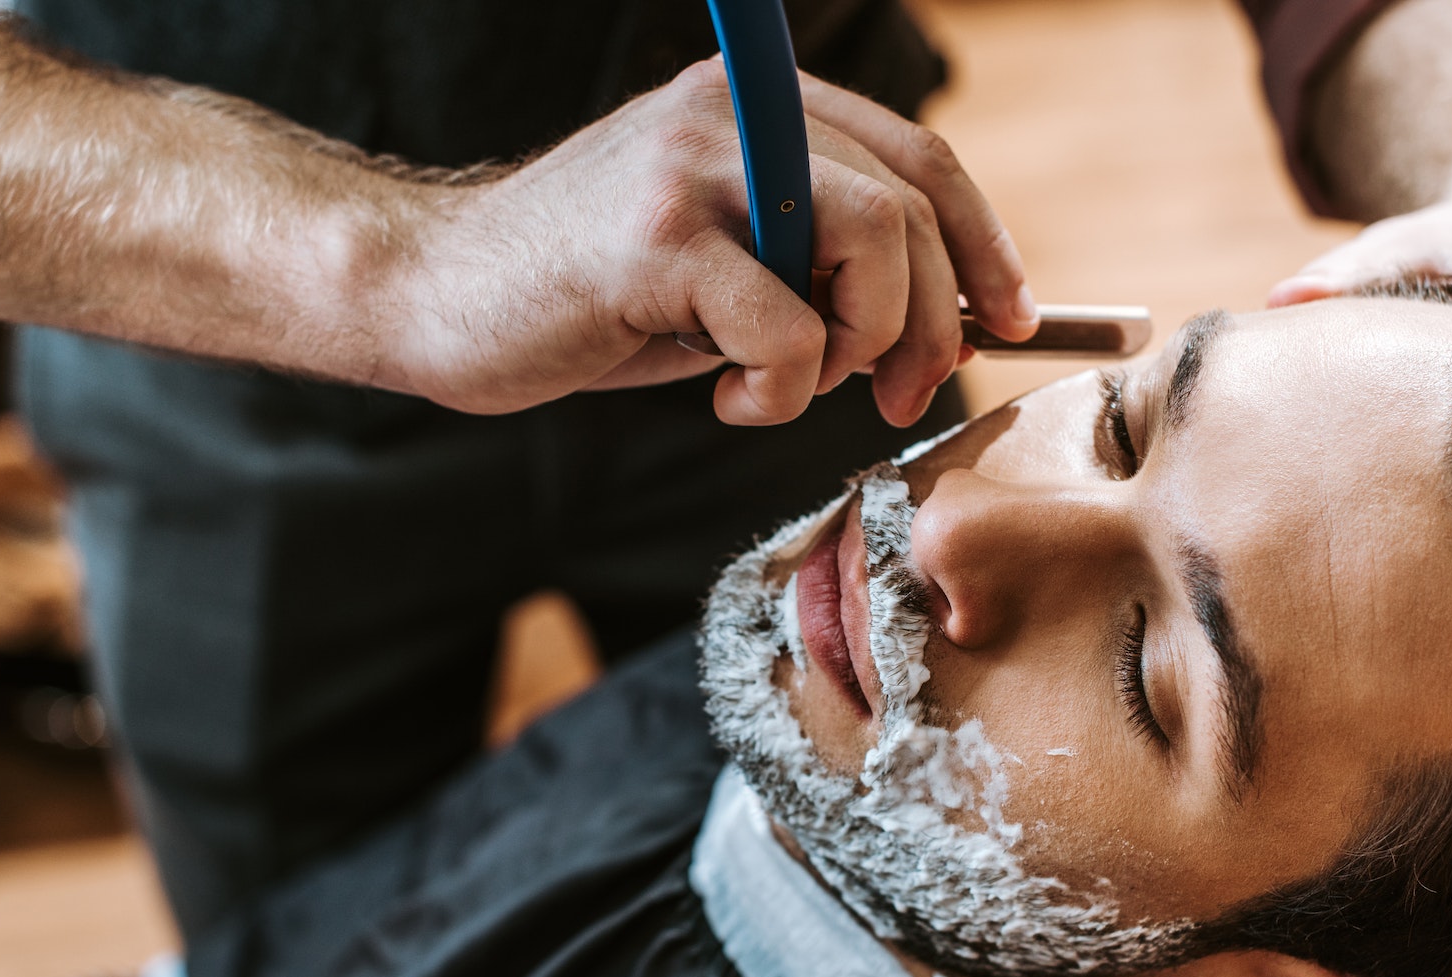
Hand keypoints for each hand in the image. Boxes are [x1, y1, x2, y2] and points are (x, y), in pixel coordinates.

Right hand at [405, 58, 1035, 427]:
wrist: (438, 299)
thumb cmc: (592, 299)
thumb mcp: (728, 267)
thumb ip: (820, 267)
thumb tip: (954, 321)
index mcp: (757, 104)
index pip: (919, 160)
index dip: (984, 246)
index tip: (1014, 321)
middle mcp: (734, 110)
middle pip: (910, 209)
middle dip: (932, 323)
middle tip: (902, 397)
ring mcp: (694, 166)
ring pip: (871, 247)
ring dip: (863, 348)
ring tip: (793, 388)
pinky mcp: (657, 241)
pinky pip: (790, 332)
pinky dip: (778, 392)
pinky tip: (721, 396)